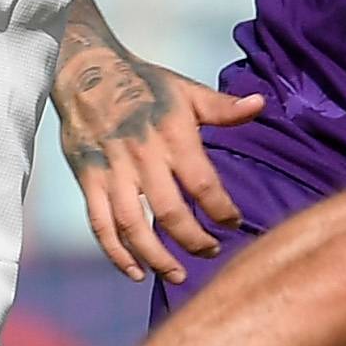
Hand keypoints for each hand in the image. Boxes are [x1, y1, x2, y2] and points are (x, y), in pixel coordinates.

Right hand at [58, 35, 262, 282]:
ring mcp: (112, 172)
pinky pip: (101, 224)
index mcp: (171, 136)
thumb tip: (260, 104)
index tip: (233, 223)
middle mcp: (142, 157)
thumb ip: (222, 107)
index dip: (221, 210)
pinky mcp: (88, 180)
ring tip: (177, 275)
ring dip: (156, 257)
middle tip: (211, 252)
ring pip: (133, 227)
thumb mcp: (185, 90)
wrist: (85, 70)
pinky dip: (117, 253)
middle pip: (170, 213)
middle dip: (194, 241)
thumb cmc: (143, 84)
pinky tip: (136, 272)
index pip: (202, 184)